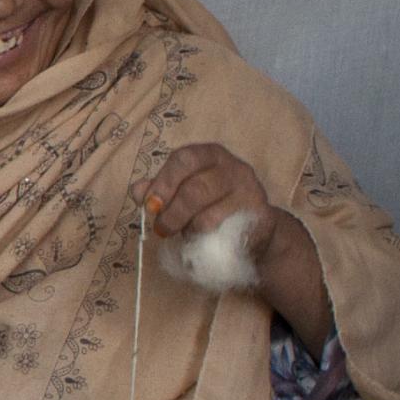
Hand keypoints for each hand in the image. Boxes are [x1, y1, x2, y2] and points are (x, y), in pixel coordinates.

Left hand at [132, 142, 279, 256]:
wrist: (254, 227)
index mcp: (211, 155)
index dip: (163, 182)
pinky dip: (209, 243)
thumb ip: (158, 189)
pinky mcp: (261, 220)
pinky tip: (208, 241)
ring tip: (189, 233)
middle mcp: (235, 169)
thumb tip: (138, 191)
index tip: (150, 204)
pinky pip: (224, 237)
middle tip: (162, 229)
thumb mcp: (181, 191)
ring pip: (208, 218)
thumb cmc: (210, 205)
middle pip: (195, 190)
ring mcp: (251, 193)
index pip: (184, 158)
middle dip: (172, 214)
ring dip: (190, 231)